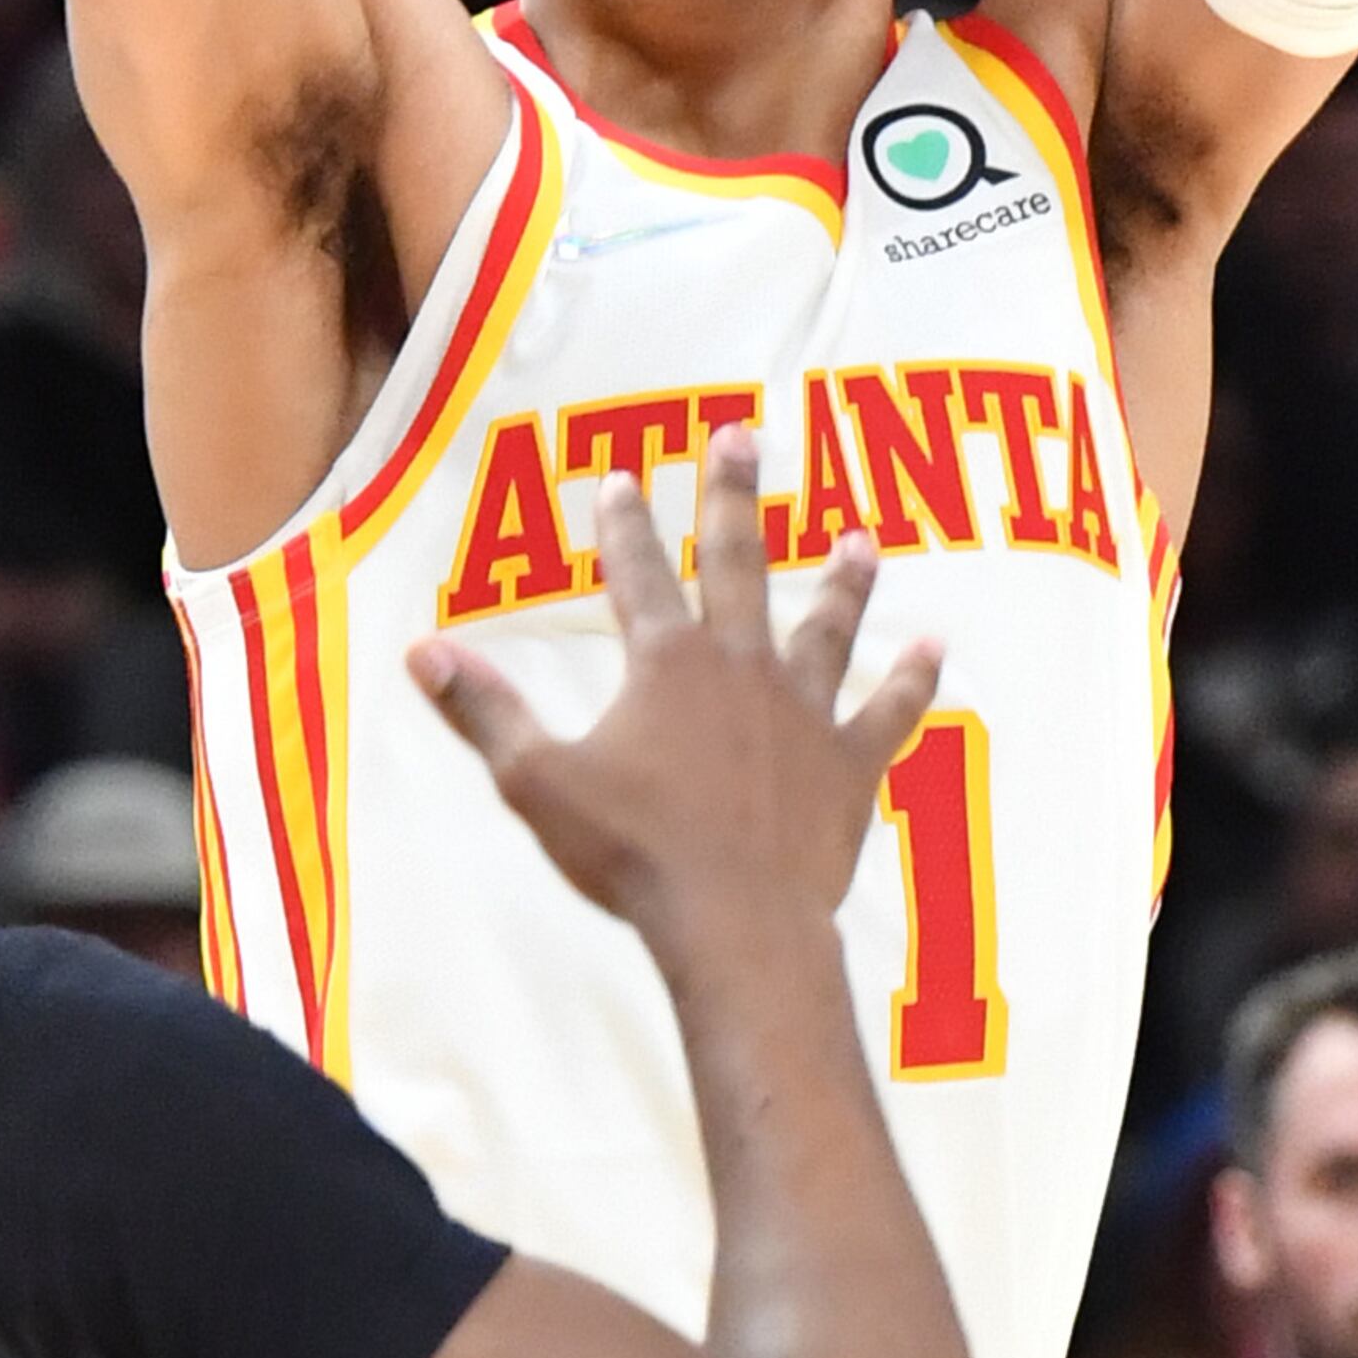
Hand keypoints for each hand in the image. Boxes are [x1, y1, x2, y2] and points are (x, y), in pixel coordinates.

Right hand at [407, 430, 930, 967]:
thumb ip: (486, 712)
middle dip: (734, 498)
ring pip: (825, 627)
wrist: (735, 920)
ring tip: (858, 537)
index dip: (624, 524)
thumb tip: (422, 651)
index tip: (621, 475)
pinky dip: (912, 682)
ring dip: (841, 581)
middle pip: (739, 565)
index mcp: (665, 664)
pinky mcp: (848, 763)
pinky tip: (935, 649)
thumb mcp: (537, 782)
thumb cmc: (632, 852)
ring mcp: (803, 712)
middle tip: (742, 436)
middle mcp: (741, 667)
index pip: (639, 574)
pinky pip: (889, 713)